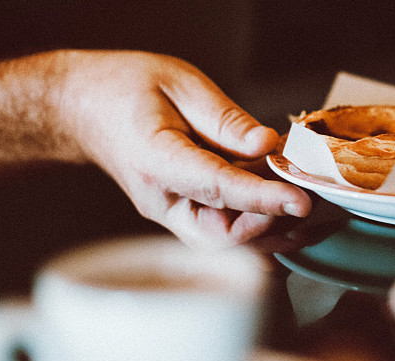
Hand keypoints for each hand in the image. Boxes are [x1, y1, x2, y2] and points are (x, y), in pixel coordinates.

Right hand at [56, 50, 310, 248]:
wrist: (83, 108)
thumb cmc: (124, 90)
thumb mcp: (179, 83)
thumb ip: (226, 118)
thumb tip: (269, 145)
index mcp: (156, 161)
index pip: (217, 189)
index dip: (262, 199)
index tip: (301, 202)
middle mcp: (163, 199)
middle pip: (222, 235)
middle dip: (270, 225)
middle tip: (311, 202)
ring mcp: (172, 213)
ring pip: (226, 243)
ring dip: (270, 233)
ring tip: (311, 214)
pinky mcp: (184, 215)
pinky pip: (224, 231)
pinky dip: (258, 226)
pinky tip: (287, 212)